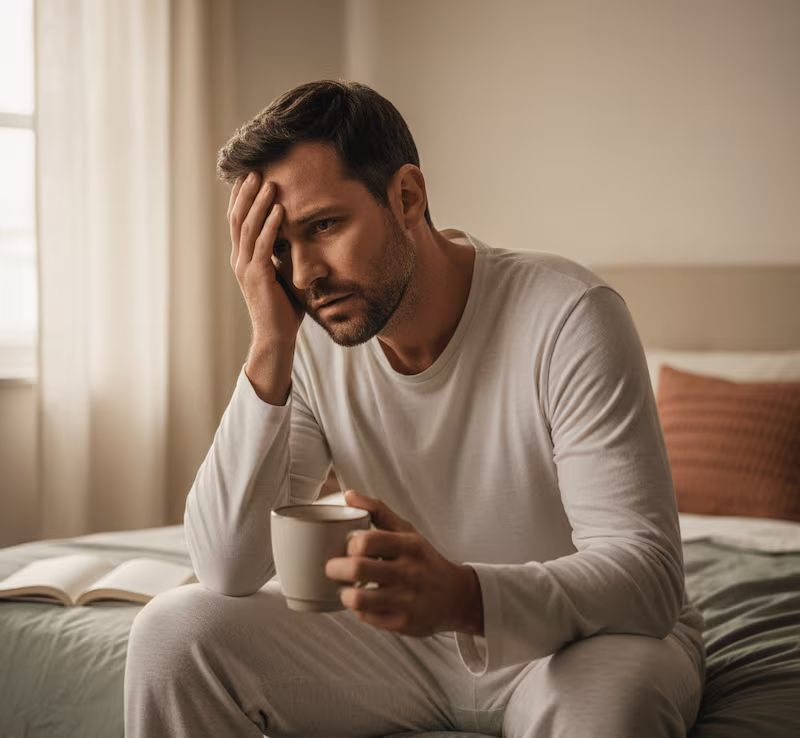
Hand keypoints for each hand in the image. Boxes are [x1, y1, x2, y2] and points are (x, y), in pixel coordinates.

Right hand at [227, 171, 302, 346]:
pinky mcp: (257, 276)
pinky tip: (280, 209)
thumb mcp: (280, 274)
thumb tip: (291, 237)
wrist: (276, 335)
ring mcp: (245, 268)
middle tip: (255, 170)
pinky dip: (270, 225)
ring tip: (269, 183)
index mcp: (242, 258)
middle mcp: (239, 260)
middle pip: (238, 218)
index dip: (241, 198)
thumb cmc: (282, 308)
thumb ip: (280, 255)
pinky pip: (262, 245)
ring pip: (248, 228)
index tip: (249, 177)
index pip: (238, 222)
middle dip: (247, 194)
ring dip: (259, 203)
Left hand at [325, 490, 483, 637]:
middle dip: (334, 569)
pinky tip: (366, 603)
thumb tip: (348, 495)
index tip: (346, 548)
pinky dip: (360, 611)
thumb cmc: (424, 560)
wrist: (456, 597)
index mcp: (409, 546)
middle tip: (332, 569)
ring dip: (344, 594)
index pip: (366, 541)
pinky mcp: (404, 623)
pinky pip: (368, 618)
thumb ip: (378, 511)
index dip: (349, 545)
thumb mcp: (407, 532)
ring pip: (358, 598)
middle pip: (357, 569)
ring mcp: (407, 600)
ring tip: (346, 589)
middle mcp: (409, 572)